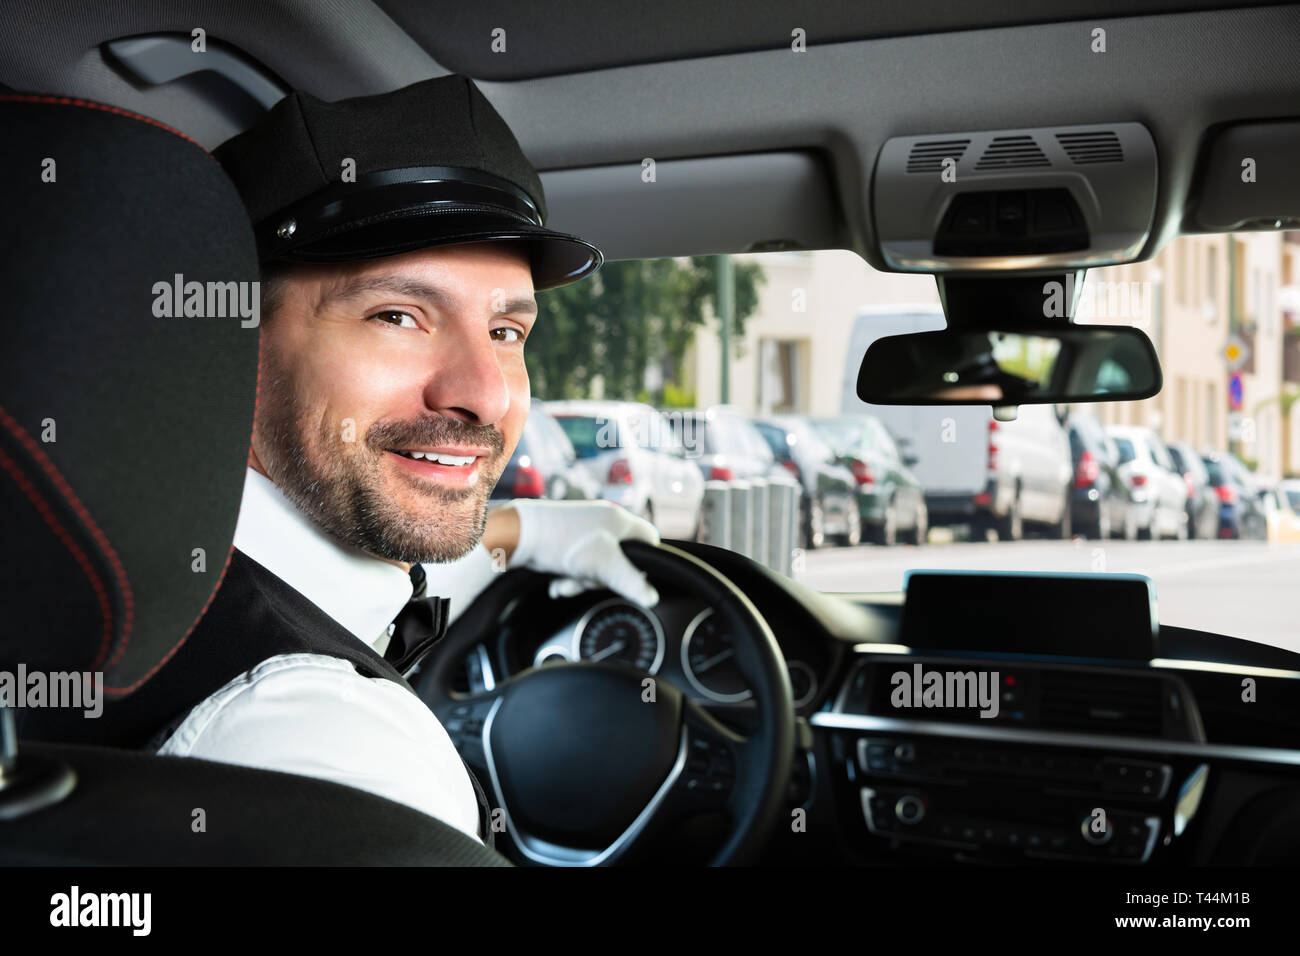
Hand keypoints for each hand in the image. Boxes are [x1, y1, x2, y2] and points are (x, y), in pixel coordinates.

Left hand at [505, 499, 660, 605]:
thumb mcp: (603, 565)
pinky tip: (557, 583)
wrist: (516, 535)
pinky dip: (569, 576)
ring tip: (566, 583)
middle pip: (620, 559)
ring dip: (582, 580)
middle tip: (588, 580)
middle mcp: (603, 523)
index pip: (649, 540)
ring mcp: (583, 531)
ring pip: (596, 565)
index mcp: (619, 521)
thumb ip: (630, 582)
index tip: (631, 577)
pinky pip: (577, 564)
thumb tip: (651, 597)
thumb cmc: (562, 541)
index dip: (645, 562)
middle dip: (602, 578)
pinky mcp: (565, 540)